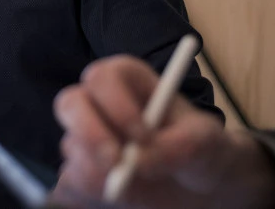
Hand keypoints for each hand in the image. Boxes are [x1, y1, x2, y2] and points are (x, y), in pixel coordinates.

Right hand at [48, 55, 274, 208]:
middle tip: (117, 164)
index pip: (103, 77)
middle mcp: (99, 106)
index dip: (116, 103)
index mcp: (127, 82)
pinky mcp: (81, 174)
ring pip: (71, 149)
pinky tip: (125, 199)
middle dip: (90, 135)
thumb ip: (176, 146)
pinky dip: (91, 197)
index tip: (143, 134)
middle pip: (70, 104)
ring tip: (138, 185)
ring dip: (99, 172)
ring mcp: (86, 140)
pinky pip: (69, 185)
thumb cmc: (205, 151)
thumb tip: (136, 161)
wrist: (204, 189)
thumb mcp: (205, 142)